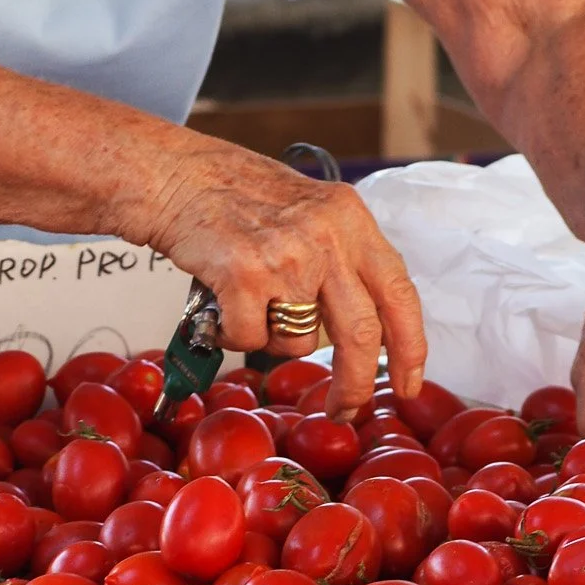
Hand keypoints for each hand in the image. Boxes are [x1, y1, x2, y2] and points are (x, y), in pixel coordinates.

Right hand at [129, 136, 426, 420]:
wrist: (174, 176)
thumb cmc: (235, 198)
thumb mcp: (309, 212)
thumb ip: (341, 260)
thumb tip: (366, 331)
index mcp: (350, 219)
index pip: (398, 293)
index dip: (410, 347)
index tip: (407, 382)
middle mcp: (326, 235)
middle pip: (360, 334)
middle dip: (353, 384)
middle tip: (344, 408)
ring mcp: (286, 256)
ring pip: (299, 341)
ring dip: (272, 339)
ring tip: (249, 302)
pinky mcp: (244, 275)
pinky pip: (252, 340)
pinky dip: (234, 334)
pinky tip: (223, 302)